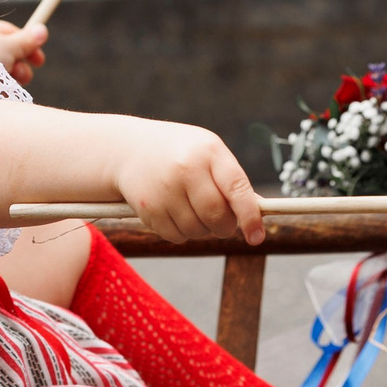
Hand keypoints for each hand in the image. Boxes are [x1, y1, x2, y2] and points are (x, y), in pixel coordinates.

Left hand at [0, 18, 47, 86]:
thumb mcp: (8, 46)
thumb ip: (26, 40)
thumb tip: (42, 29)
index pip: (11, 35)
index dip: (28, 46)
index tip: (39, 61)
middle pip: (8, 57)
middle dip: (20, 68)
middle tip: (21, 75)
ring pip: (1, 75)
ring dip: (10, 81)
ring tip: (6, 85)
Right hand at [111, 122, 265, 244]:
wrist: (127, 149)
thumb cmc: (179, 152)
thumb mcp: (207, 153)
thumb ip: (231, 180)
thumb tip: (259, 210)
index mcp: (209, 152)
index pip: (237, 189)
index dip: (250, 216)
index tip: (256, 237)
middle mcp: (186, 169)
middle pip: (217, 216)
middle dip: (224, 227)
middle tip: (222, 223)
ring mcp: (165, 190)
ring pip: (197, 231)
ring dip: (201, 230)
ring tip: (192, 211)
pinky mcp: (148, 208)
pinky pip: (176, 236)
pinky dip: (181, 233)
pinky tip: (174, 213)